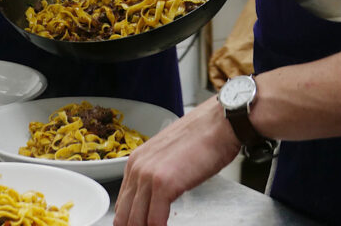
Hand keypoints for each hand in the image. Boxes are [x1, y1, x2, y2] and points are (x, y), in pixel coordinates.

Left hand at [114, 96, 238, 225]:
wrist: (218, 124)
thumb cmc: (200, 140)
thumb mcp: (167, 157)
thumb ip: (154, 177)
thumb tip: (152, 203)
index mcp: (135, 161)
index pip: (121, 204)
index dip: (129, 222)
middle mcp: (137, 168)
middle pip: (125, 216)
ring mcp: (149, 176)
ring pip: (136, 221)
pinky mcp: (164, 184)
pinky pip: (155, 221)